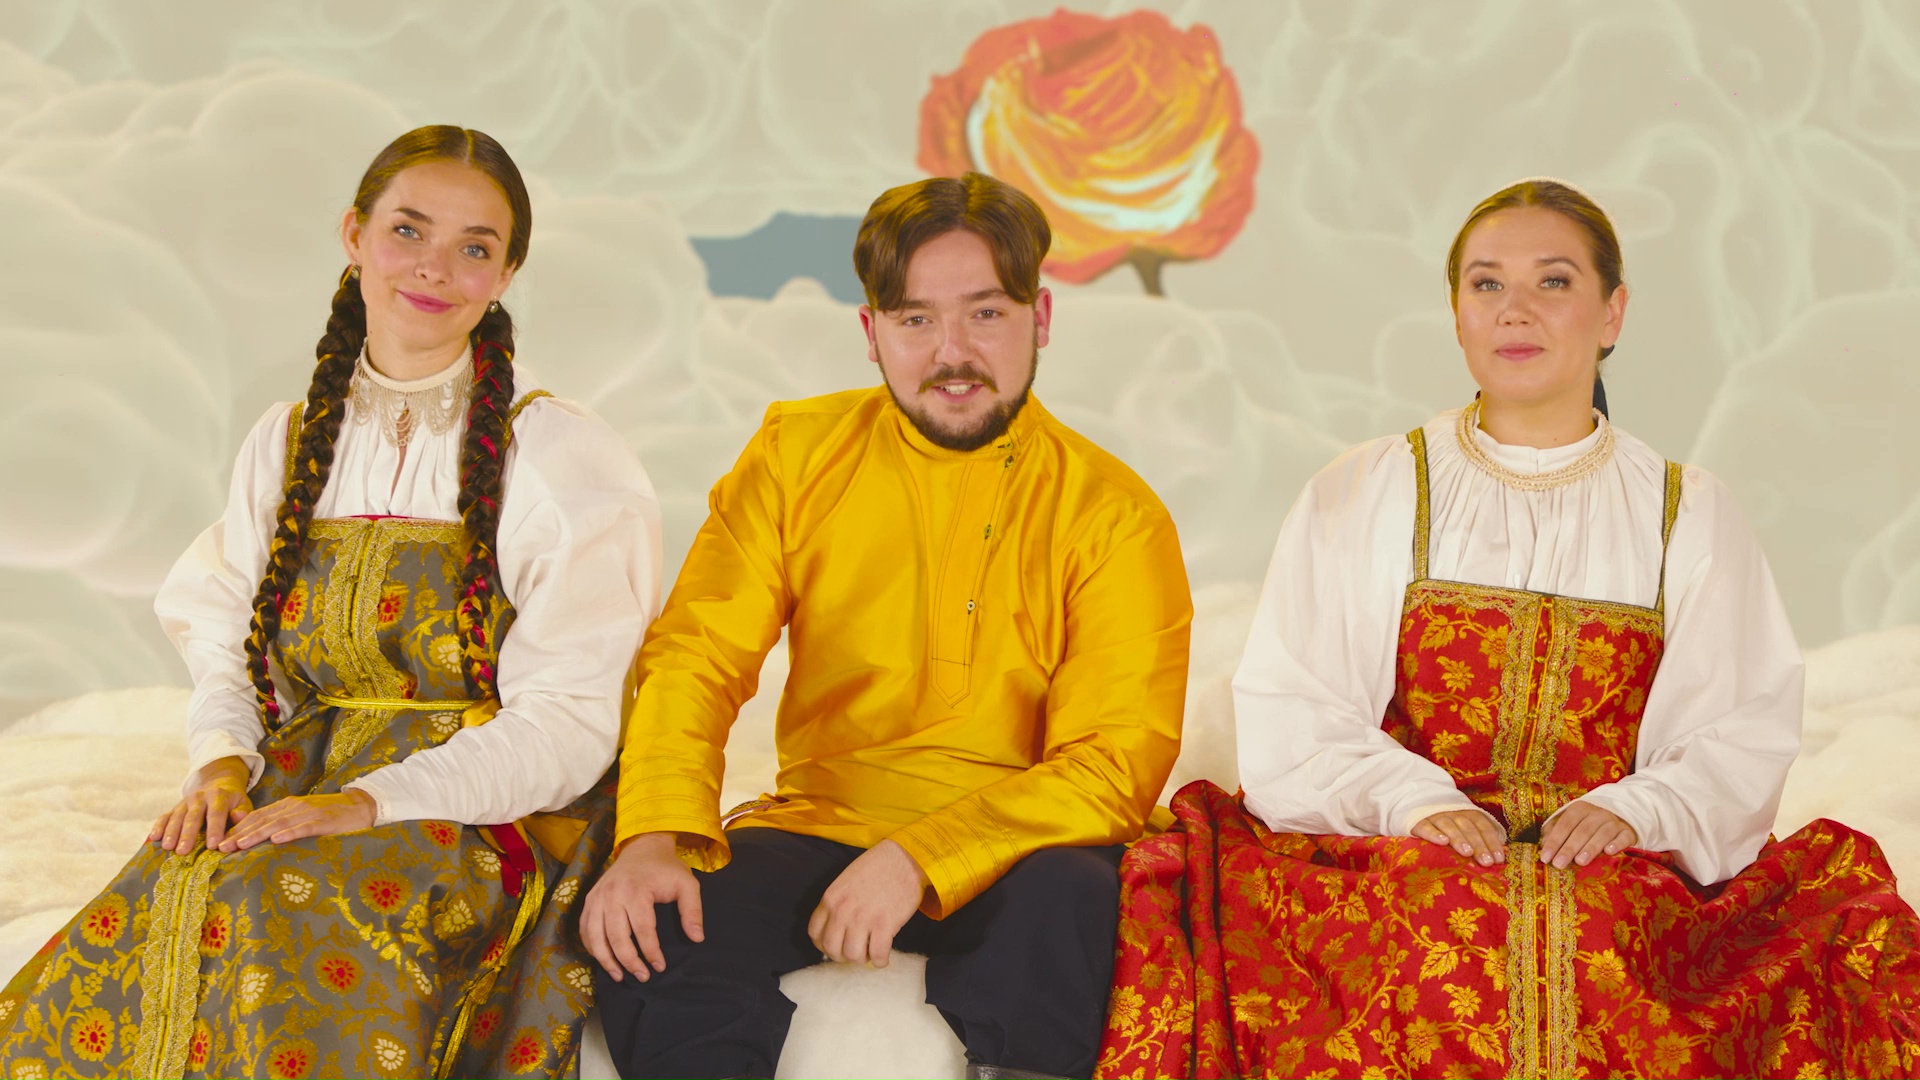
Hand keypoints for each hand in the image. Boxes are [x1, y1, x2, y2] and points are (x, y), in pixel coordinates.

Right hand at [150, 756, 253, 854]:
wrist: (218, 784)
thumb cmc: (233, 802)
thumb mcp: (242, 803)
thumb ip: (242, 812)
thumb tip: (238, 817)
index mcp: (219, 796)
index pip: (216, 813)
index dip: (215, 829)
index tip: (213, 846)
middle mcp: (199, 798)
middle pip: (193, 817)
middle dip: (188, 835)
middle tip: (183, 851)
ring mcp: (185, 802)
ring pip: (177, 817)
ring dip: (171, 832)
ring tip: (168, 847)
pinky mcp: (175, 808)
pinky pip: (165, 816)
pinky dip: (158, 826)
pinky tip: (153, 838)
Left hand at [215, 790, 376, 852]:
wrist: (363, 806)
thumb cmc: (332, 816)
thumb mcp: (304, 817)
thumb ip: (284, 824)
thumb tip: (261, 840)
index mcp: (288, 806)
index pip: (256, 817)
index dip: (237, 829)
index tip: (219, 843)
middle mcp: (295, 807)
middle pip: (262, 820)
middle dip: (239, 834)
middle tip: (220, 847)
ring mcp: (310, 813)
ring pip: (278, 823)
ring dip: (257, 834)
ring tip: (240, 845)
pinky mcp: (325, 821)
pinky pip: (304, 827)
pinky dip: (289, 833)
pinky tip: (276, 840)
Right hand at [580, 833, 703, 982]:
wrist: (642, 847)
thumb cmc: (666, 868)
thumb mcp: (687, 884)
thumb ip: (692, 911)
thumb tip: (696, 939)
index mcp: (636, 890)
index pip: (642, 930)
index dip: (651, 952)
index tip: (660, 967)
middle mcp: (612, 894)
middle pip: (616, 937)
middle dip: (629, 961)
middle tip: (643, 976)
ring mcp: (597, 897)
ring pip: (595, 936)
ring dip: (606, 959)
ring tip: (619, 976)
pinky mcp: (590, 899)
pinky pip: (584, 928)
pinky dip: (590, 946)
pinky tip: (602, 959)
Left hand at [806, 839, 925, 967]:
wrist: (904, 857)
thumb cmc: (878, 867)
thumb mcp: (846, 881)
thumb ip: (837, 903)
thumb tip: (837, 928)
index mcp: (830, 898)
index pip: (814, 934)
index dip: (824, 944)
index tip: (837, 945)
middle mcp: (842, 911)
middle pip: (831, 949)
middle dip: (842, 956)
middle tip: (855, 951)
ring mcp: (863, 919)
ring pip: (853, 956)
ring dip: (862, 958)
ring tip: (870, 951)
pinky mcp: (885, 925)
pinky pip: (877, 955)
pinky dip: (880, 961)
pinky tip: (883, 956)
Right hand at [1412, 808, 1507, 865]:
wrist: (1417, 805)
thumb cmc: (1449, 826)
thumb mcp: (1466, 828)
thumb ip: (1482, 839)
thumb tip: (1501, 856)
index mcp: (1468, 814)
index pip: (1483, 826)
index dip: (1492, 842)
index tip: (1499, 859)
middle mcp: (1453, 813)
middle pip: (1468, 828)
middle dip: (1479, 845)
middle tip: (1486, 861)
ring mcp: (1436, 817)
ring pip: (1449, 827)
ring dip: (1459, 839)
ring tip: (1467, 852)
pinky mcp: (1418, 821)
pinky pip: (1426, 827)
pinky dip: (1434, 833)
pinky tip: (1442, 842)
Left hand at [1539, 802, 1635, 868]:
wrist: (1621, 817)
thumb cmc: (1588, 824)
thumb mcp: (1571, 823)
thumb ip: (1555, 830)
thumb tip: (1544, 843)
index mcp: (1579, 809)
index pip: (1565, 824)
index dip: (1554, 841)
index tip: (1545, 857)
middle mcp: (1597, 813)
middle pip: (1582, 830)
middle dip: (1569, 848)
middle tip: (1559, 864)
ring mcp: (1614, 822)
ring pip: (1602, 834)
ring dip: (1591, 847)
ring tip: (1580, 861)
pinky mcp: (1628, 832)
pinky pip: (1623, 837)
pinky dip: (1617, 843)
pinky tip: (1609, 852)